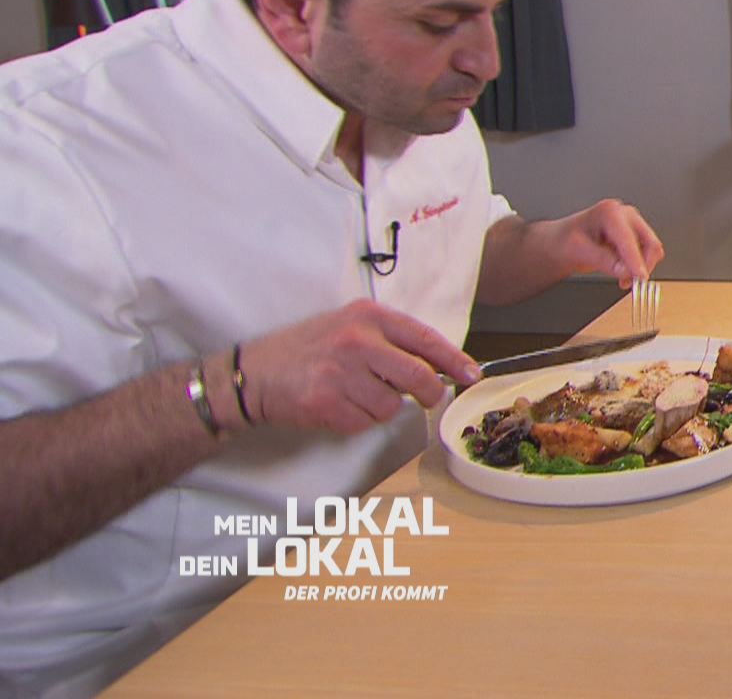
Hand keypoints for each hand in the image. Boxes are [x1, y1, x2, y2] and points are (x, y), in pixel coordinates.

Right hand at [241, 300, 480, 432]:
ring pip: (392, 405)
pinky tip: (337, 405)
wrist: (253, 373)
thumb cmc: (308, 349)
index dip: (454, 360)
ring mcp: (340, 372)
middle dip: (430, 394)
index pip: (425, 339)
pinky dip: (357, 420)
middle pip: (418, 376)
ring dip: (381, 407)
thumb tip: (437, 363)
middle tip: (428, 398)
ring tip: (355, 394)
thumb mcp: (350, 326)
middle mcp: (357, 340)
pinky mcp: (326, 402)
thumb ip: (390, 339)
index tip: (471, 374)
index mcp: (368, 316)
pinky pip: (365, 422)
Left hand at [543, 198, 665, 287]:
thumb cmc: (565, 241)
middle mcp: (624, 215)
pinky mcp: (634, 237)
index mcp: (609, 212)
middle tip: (630, 282)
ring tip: (623, 279)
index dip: (636, 260)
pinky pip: (646, 254)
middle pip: (649, 242)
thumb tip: (625, 270)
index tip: (640, 277)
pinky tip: (624, 273)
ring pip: (652, 249)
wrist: (561, 243)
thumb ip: (602, 260)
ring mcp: (631, 225)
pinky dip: (639, 267)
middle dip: (642, 265)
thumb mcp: (578, 251)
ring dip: (641, 267)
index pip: (629, 239)